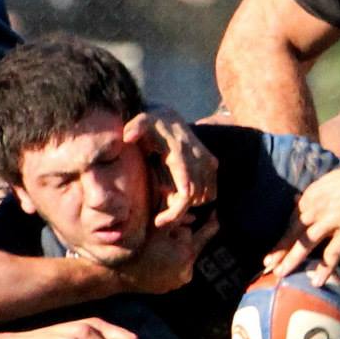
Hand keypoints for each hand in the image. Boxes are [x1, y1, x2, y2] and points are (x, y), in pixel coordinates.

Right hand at [115, 213, 217, 294]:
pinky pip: (176, 269)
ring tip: (158, 247)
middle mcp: (187, 270)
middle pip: (191, 244)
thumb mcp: (157, 227)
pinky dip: (170, 262)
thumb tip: (194, 216)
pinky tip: (157, 258)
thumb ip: (177, 218)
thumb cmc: (137, 247)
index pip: (205, 233)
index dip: (211, 223)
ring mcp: (179, 281)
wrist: (118, 275)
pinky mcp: (170, 287)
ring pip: (183, 256)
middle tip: (165, 233)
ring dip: (176, 249)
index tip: (216, 216)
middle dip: (181, 236)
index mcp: (187, 254)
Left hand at [125, 108, 217, 226]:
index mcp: (181, 154)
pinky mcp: (212, 163)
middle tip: (158, 214)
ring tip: (167, 198)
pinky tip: (179, 191)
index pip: (187, 194)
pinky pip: (211, 191)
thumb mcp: (140, 123)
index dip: (175, 213)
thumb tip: (128, 136)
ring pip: (205, 197)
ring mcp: (208, 161)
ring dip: (188, 203)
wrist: (167, 115)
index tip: (158, 222)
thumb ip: (134, 128)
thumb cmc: (150, 124)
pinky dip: (198, 197)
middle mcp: (199, 159)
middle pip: (195, 199)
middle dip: (177, 211)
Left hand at [267, 156, 339, 280]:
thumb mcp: (331, 182)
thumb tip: (297, 200)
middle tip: (267, 267)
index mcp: (312, 195)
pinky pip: (333, 253)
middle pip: (293, 232)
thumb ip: (316, 195)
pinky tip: (317, 282)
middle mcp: (317, 206)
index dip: (282, 238)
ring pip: (305, 243)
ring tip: (281, 275)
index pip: (292, 220)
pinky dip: (324, 269)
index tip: (272, 253)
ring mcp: (332, 218)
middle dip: (279, 251)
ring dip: (292, 260)